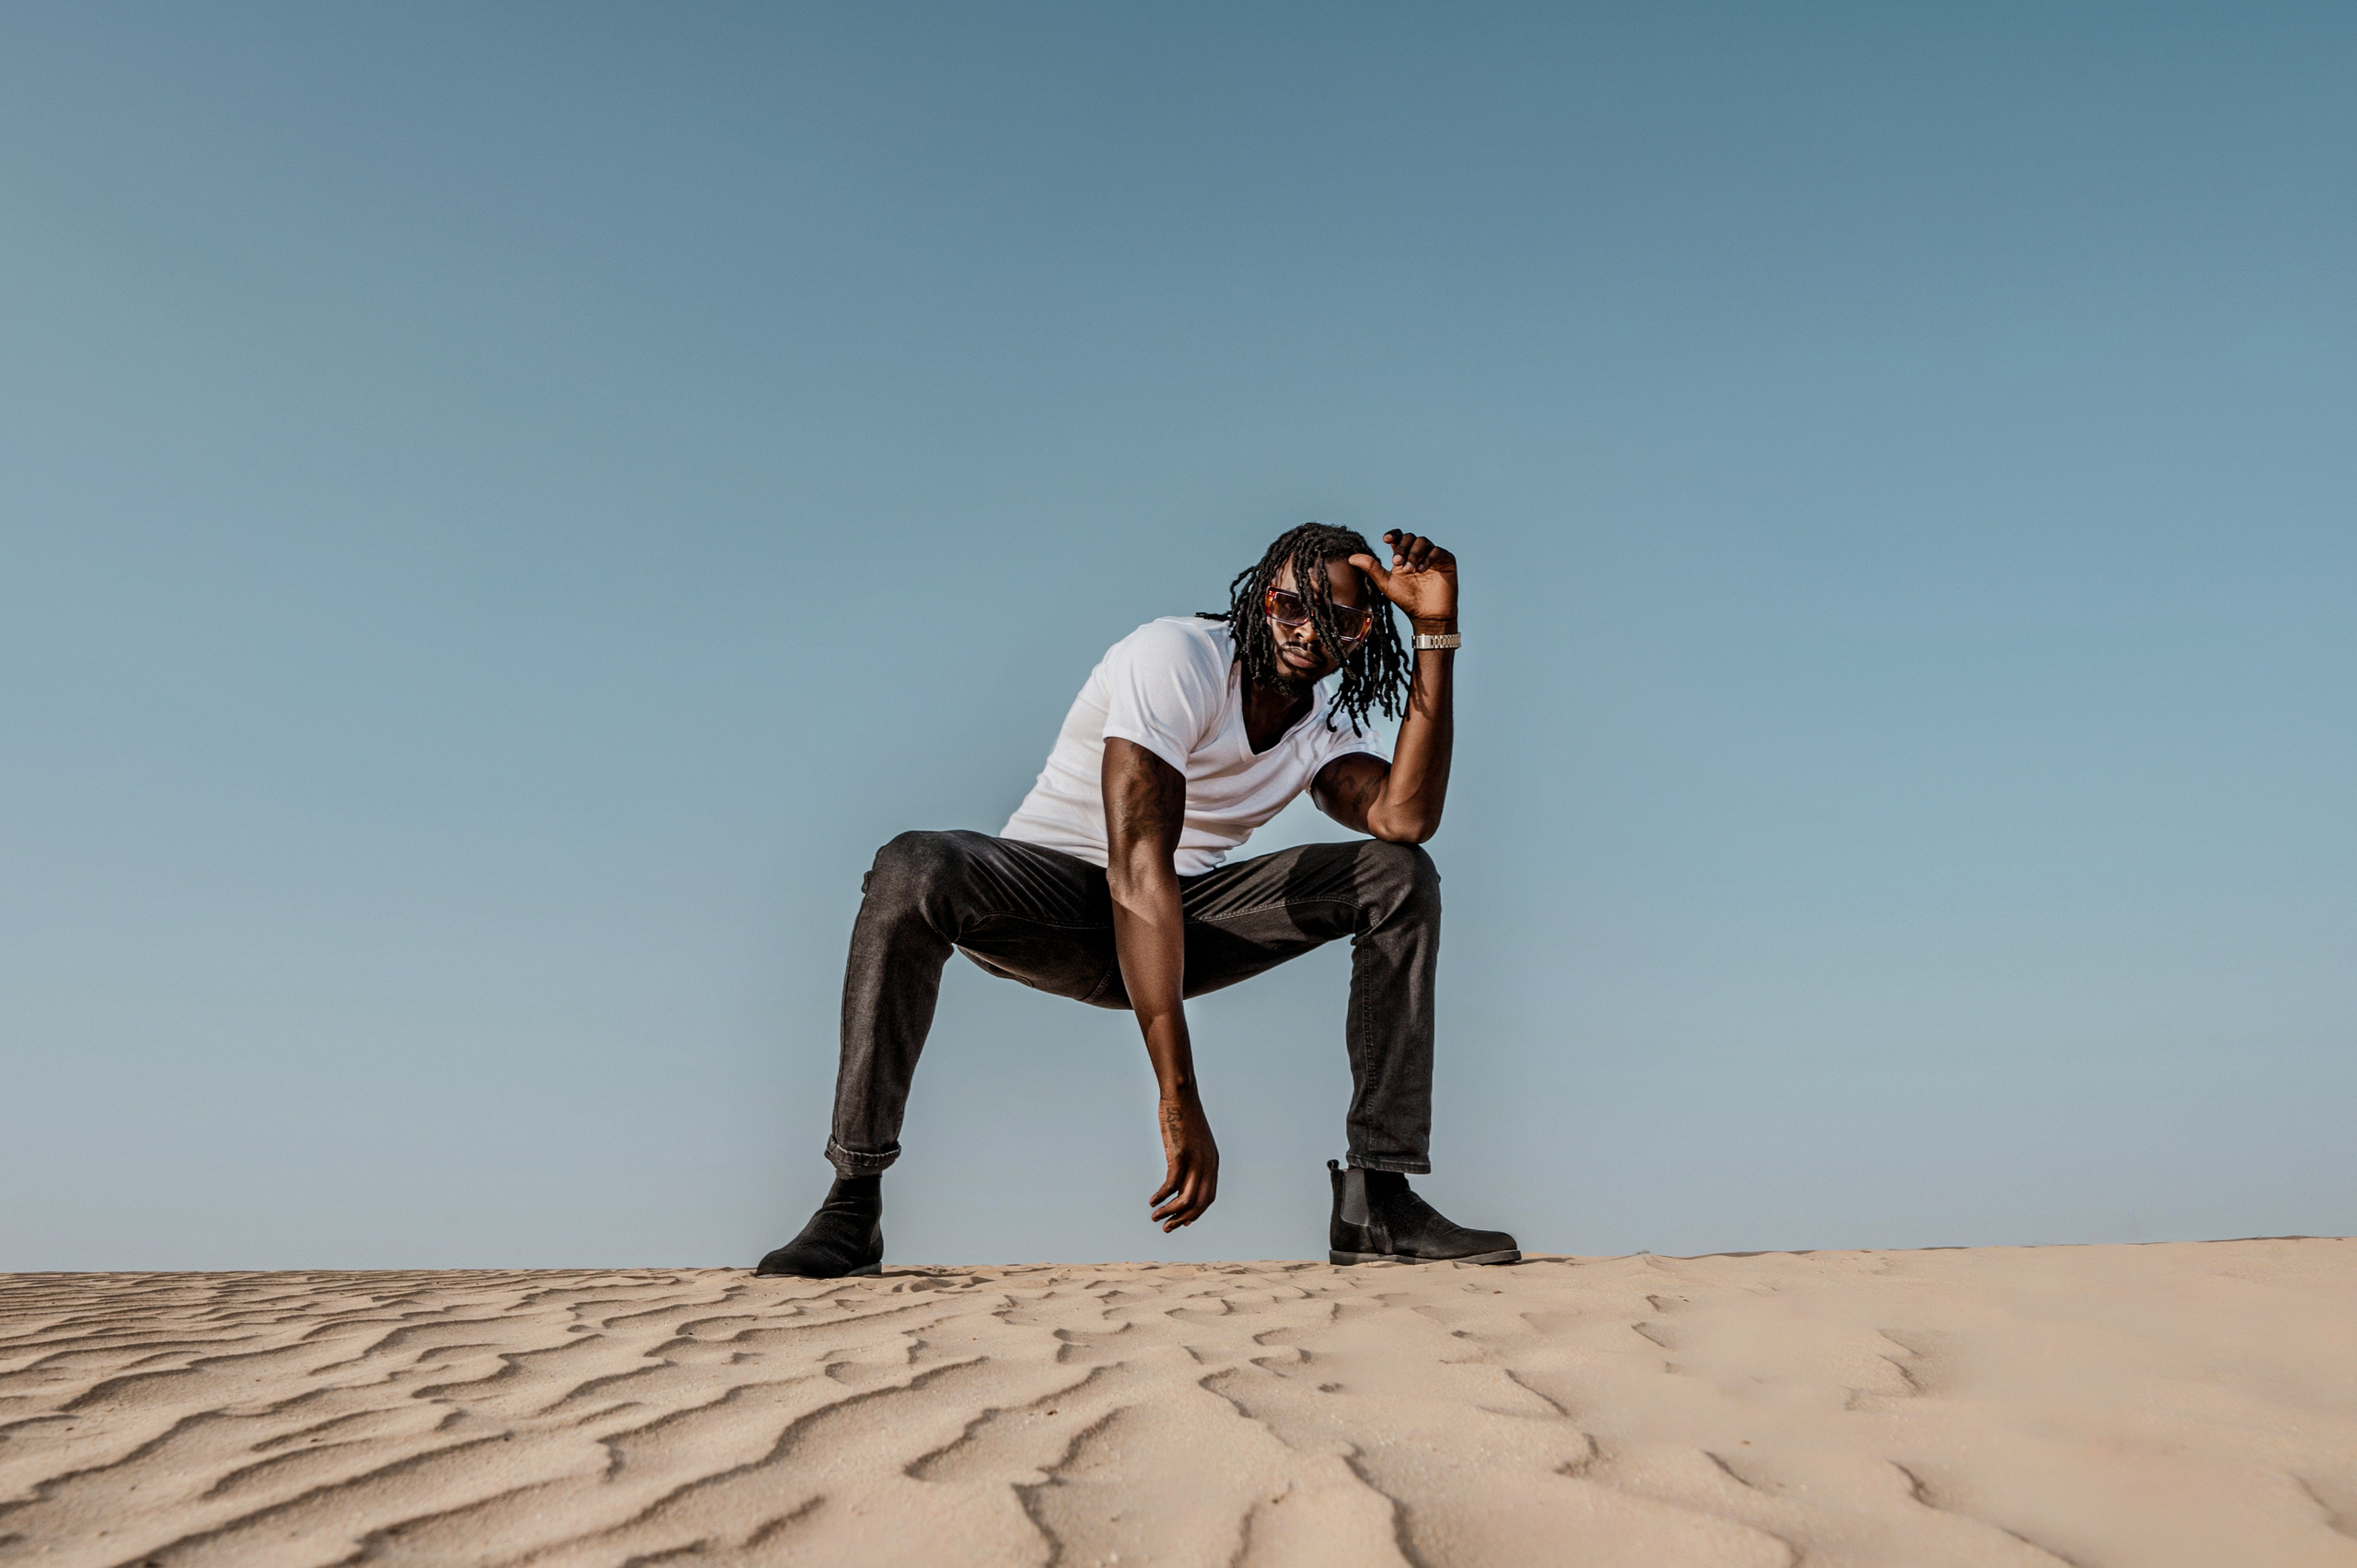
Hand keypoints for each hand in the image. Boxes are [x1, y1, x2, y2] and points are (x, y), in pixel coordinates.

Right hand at [1149, 1092, 1219, 1230]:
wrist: (1182, 1095)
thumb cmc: (1185, 1116)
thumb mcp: (1193, 1140)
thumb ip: (1191, 1158)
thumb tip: (1181, 1174)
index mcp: (1212, 1162)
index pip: (1208, 1197)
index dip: (1196, 1213)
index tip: (1182, 1222)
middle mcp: (1207, 1164)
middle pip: (1199, 1203)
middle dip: (1183, 1219)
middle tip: (1167, 1228)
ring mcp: (1195, 1160)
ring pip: (1185, 1198)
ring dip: (1170, 1212)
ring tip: (1155, 1218)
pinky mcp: (1180, 1155)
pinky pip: (1171, 1184)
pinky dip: (1162, 1196)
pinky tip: (1152, 1201)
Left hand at [1348, 530, 1457, 626]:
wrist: (1427, 616)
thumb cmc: (1407, 600)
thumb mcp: (1386, 583)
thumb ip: (1372, 569)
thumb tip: (1351, 557)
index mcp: (1403, 555)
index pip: (1399, 537)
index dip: (1393, 534)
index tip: (1386, 540)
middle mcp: (1418, 553)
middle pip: (1410, 537)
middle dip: (1403, 548)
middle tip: (1396, 563)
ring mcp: (1433, 556)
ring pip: (1423, 542)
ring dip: (1414, 554)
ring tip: (1410, 569)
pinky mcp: (1447, 561)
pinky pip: (1438, 551)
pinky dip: (1429, 558)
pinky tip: (1421, 570)